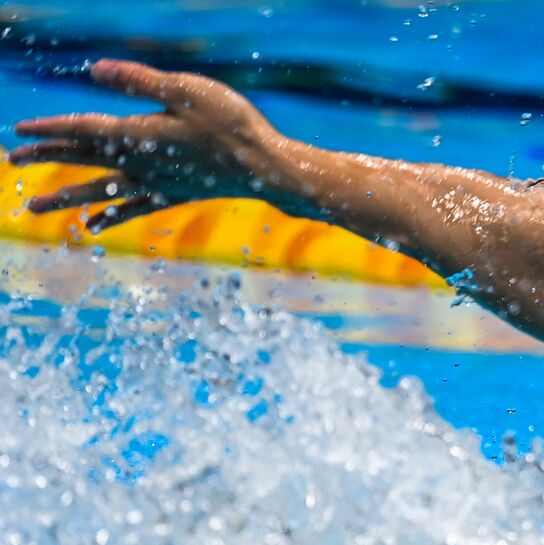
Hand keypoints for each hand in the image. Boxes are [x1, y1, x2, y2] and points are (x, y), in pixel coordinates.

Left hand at [9, 59, 290, 232]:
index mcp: (139, 133)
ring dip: (64, 197)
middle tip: (12, 161)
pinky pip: (132, 208)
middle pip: (82, 158)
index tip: (19, 130)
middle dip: (45, 158)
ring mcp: (156, 183)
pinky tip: (91, 224)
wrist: (266, 168)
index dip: (49, 128)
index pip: (83, 129)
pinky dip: (109, 215)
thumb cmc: (231, 125)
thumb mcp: (186, 90)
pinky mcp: (174, 194)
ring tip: (34, 208)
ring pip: (99, 190)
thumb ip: (139, 81)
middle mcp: (140, 162)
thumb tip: (95, 69)